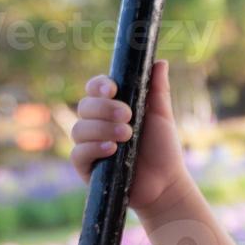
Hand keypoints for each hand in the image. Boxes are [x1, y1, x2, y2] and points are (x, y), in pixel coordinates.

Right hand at [69, 59, 188, 213]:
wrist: (166, 183)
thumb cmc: (163, 149)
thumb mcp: (161, 116)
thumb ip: (157, 90)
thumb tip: (159, 61)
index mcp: (111, 108)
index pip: (95, 89)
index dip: (99, 86)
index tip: (113, 89)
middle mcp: (96, 124)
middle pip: (85, 106)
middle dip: (105, 109)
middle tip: (128, 116)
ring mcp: (89, 146)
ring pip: (79, 129)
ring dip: (102, 129)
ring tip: (127, 136)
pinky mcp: (86, 168)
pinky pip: (78, 154)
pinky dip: (93, 148)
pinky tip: (112, 149)